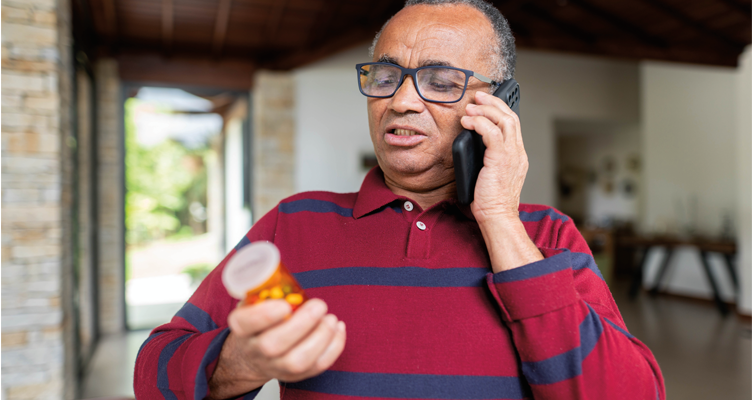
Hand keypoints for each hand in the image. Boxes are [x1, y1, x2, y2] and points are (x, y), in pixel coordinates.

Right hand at [208, 299, 345, 398]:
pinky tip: (338, 329)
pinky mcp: (295, 376)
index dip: (264, 315)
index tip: (284, 304)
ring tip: (331, 319)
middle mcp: (255, 351)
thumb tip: (280, 272)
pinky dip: (333, 348)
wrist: (252, 356)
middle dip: (301, 324)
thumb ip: (264, 290)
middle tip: (319, 305)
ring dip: (320, 338)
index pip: (244, 324)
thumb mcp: (253, 302)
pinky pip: (316, 367)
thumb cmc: (259, 321)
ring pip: (297, 362)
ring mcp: (274, 367)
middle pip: (273, 346)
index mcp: (241, 328)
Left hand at [460, 90, 541, 271]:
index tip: (486, 104)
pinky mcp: (501, 160)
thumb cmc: (490, 202)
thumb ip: (486, 159)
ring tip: (470, 107)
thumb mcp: (489, 175)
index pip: (513, 125)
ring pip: (504, 121)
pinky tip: (468, 122)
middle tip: (478, 97)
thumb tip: (471, 144)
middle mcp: (517, 153)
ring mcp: (512, 156)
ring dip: (485, 110)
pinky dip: (480, 123)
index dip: (500, 110)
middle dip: (494, 103)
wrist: (497, 218)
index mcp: (517, 156)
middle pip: (511, 117)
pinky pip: (492, 133)